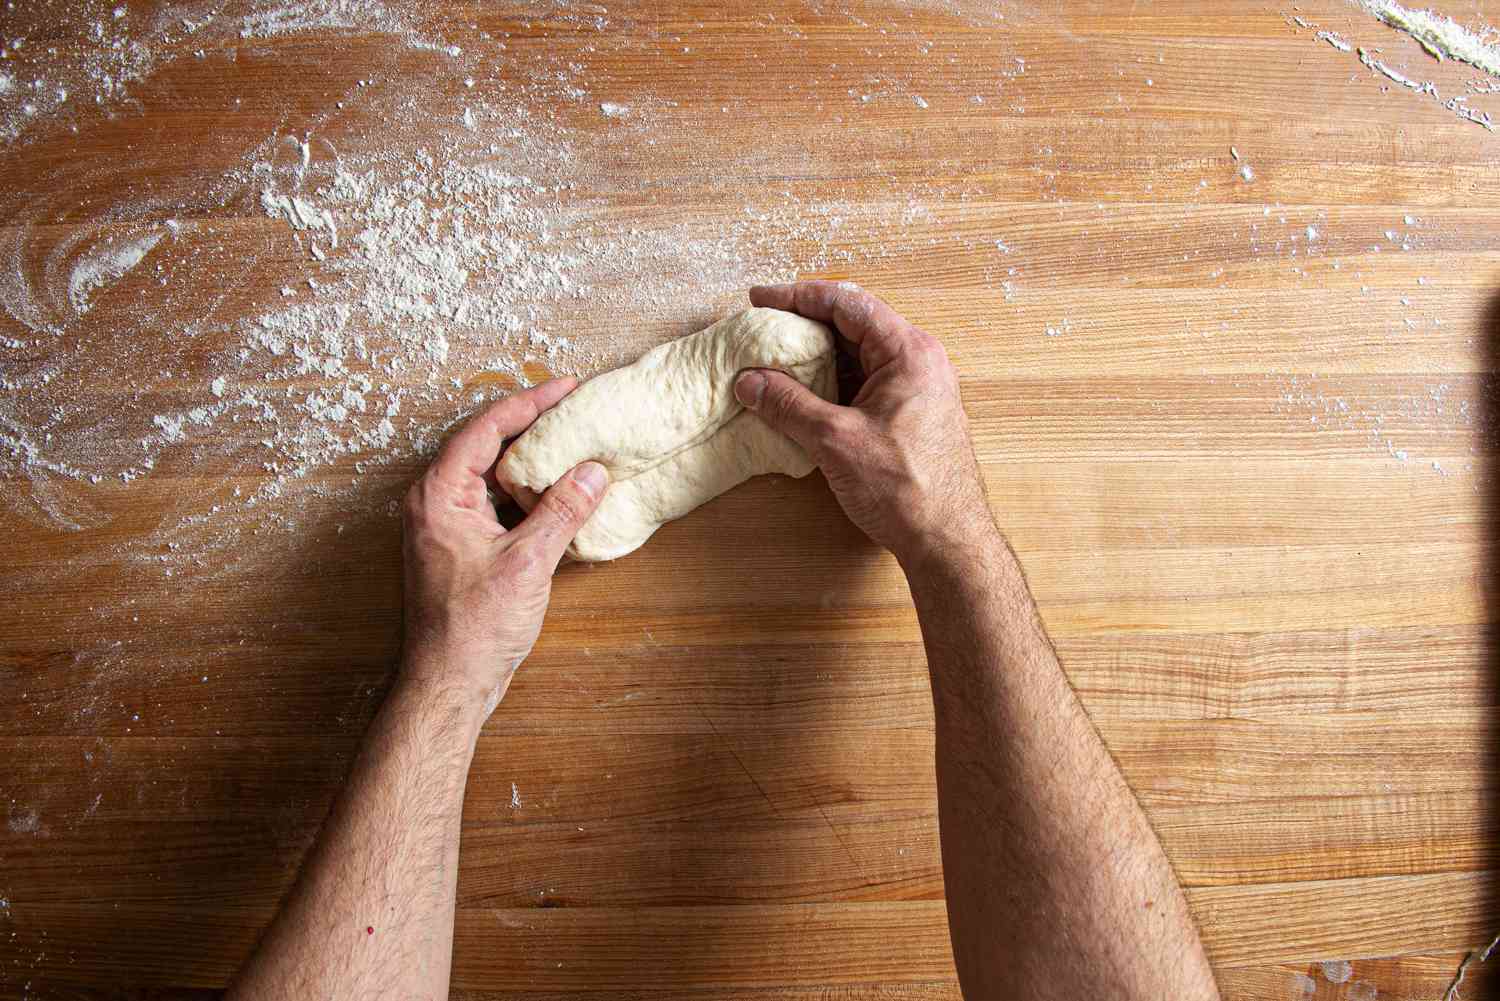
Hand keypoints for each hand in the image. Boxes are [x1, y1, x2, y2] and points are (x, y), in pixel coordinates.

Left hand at [400, 379, 607, 719]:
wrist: (446, 684)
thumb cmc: (473, 629)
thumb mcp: (526, 564)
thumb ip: (560, 512)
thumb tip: (591, 472)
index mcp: (438, 495)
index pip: (485, 428)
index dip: (528, 403)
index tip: (565, 387)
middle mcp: (432, 502)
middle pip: (483, 443)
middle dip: (528, 423)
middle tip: (570, 405)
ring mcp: (442, 525)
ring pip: (487, 473)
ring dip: (527, 458)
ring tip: (568, 440)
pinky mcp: (456, 546)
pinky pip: (490, 501)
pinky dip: (522, 490)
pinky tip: (553, 492)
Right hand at [734, 281, 995, 568]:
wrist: (947, 540)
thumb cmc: (904, 488)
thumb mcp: (835, 440)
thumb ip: (788, 405)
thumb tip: (749, 381)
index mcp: (908, 352)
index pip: (847, 303)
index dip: (799, 296)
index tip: (761, 299)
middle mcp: (919, 361)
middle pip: (854, 324)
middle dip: (805, 324)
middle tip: (764, 328)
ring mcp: (918, 387)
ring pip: (859, 355)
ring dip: (818, 356)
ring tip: (775, 361)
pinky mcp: (911, 413)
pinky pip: (866, 382)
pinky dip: (833, 382)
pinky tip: (802, 395)